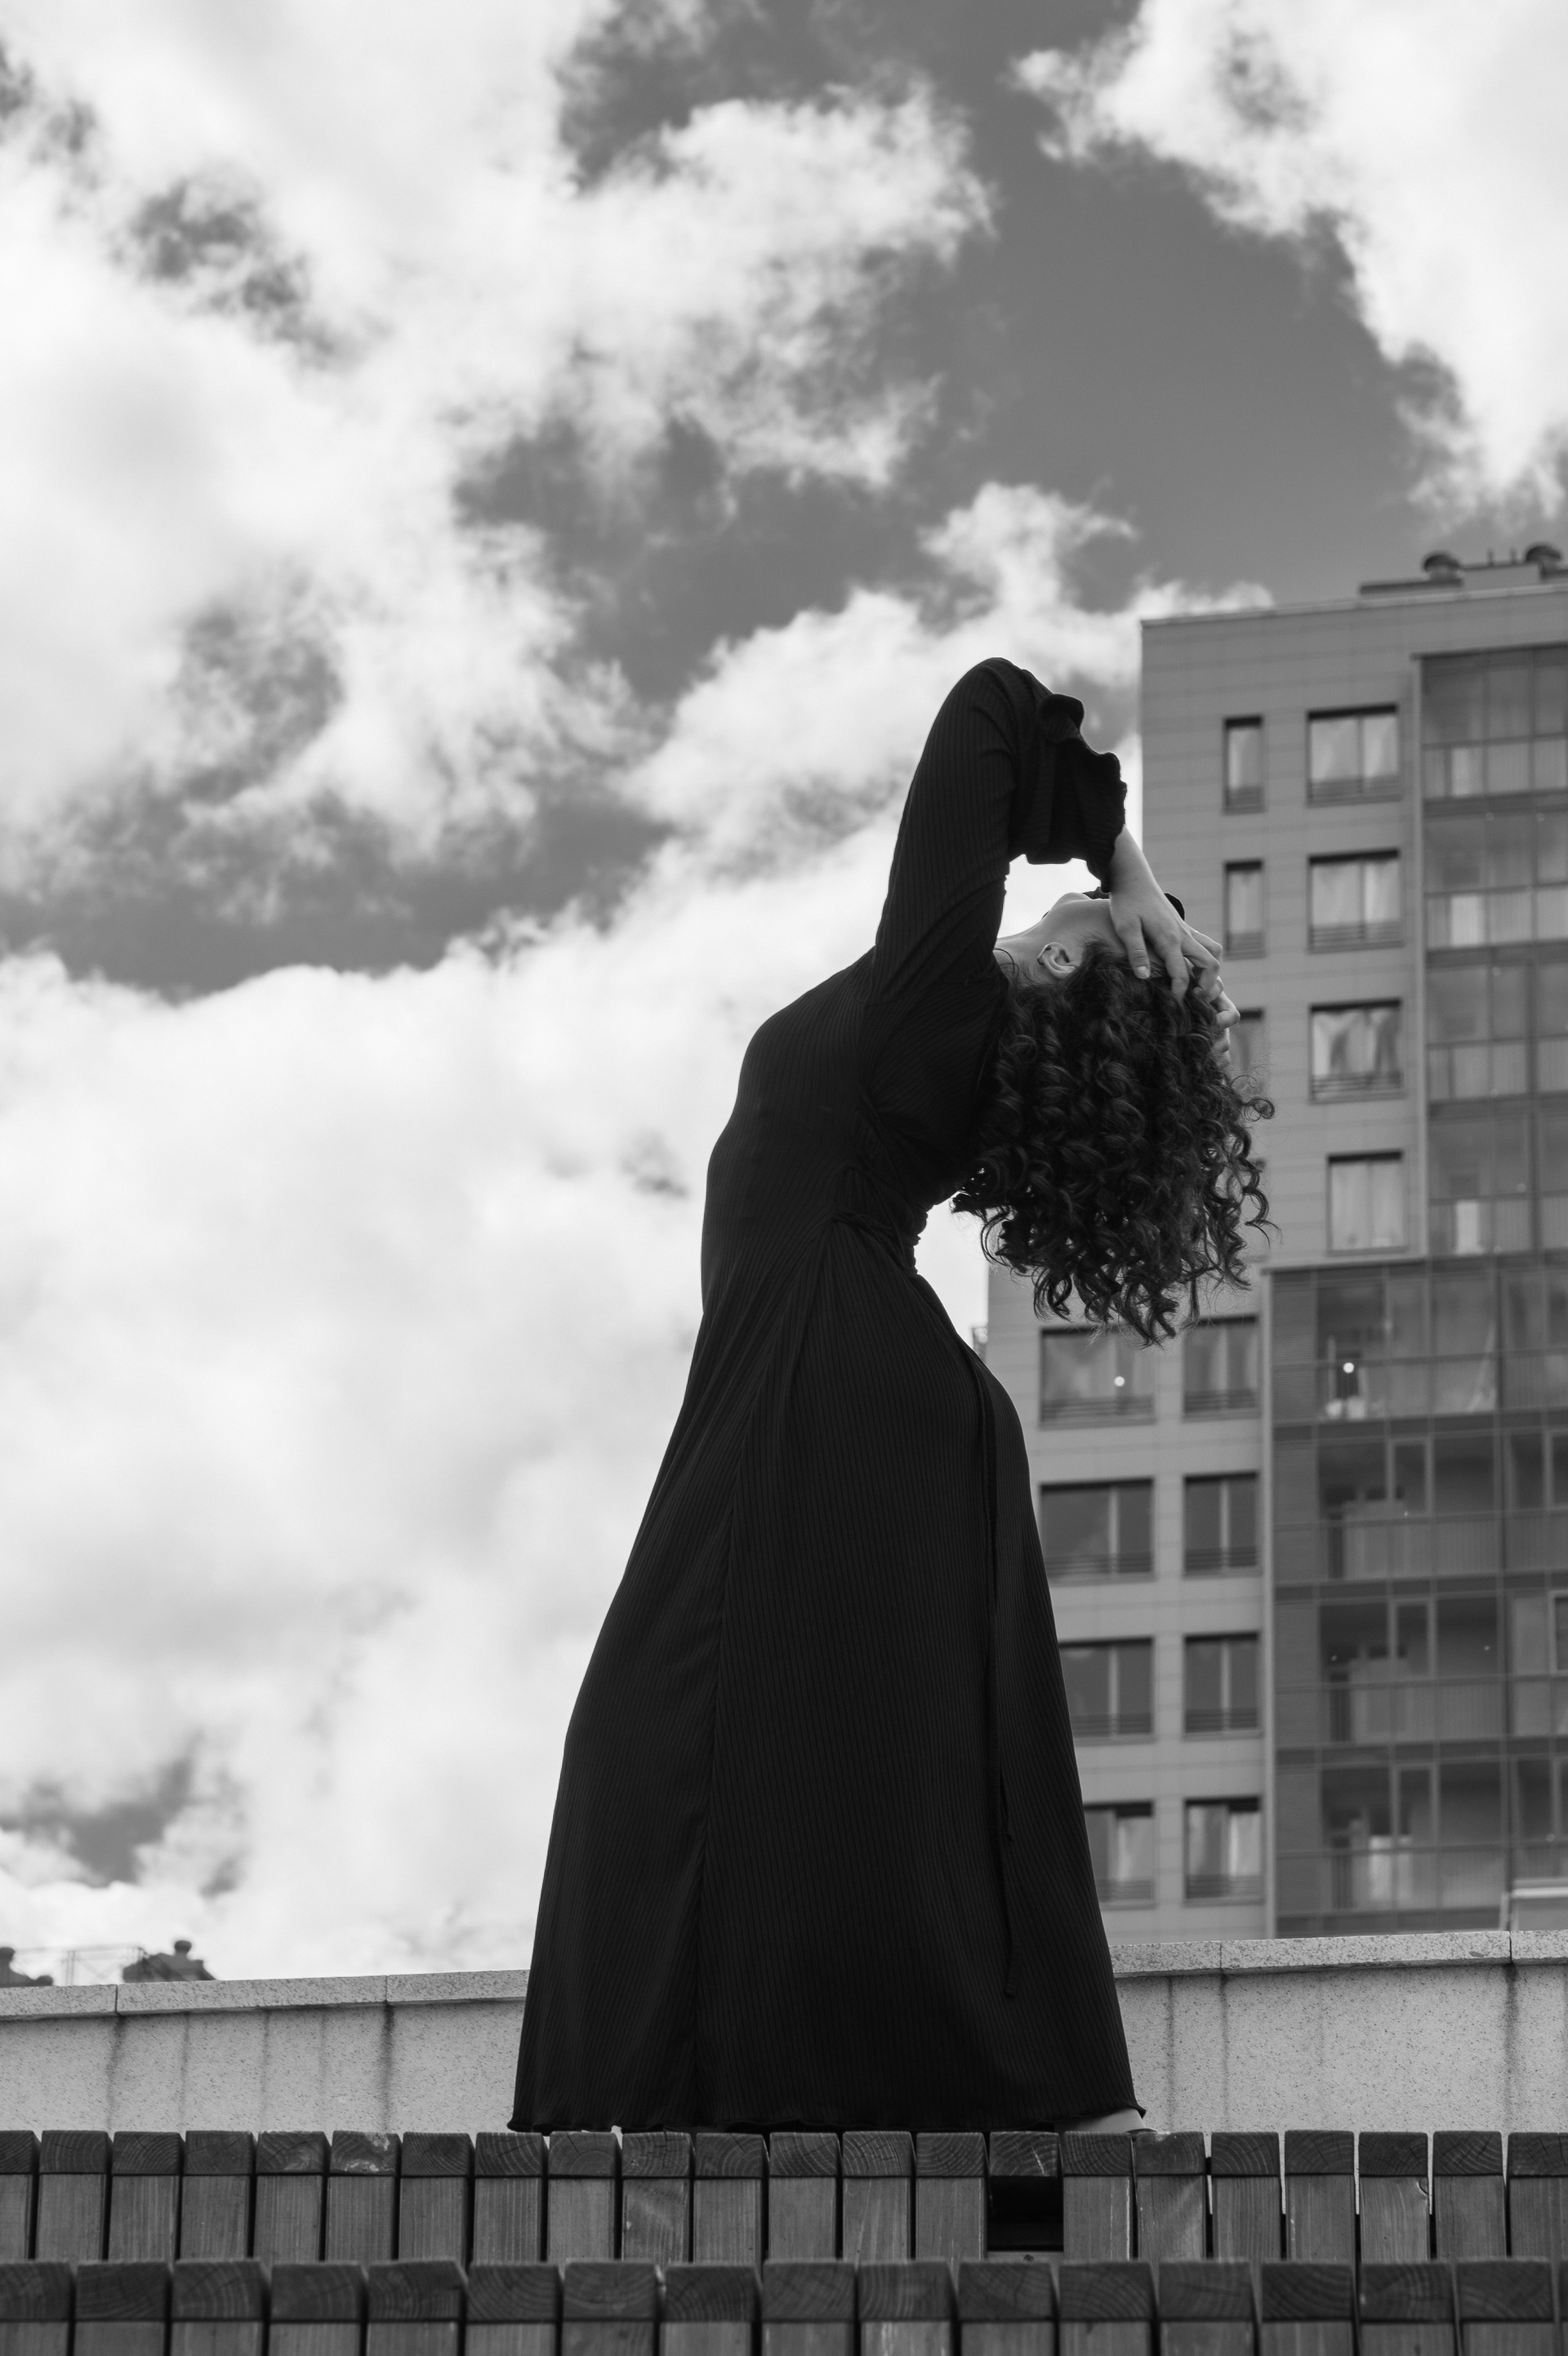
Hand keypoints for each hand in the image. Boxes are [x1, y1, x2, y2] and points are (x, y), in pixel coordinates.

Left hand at [1106, 832, 1220, 1001]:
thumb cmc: (1127, 902)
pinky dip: (1206, 959)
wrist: (1134, 878)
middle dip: (1207, 985)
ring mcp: (1187, 931)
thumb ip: (1136, 952)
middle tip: (1193, 999)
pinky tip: (1192, 968)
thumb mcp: (1125, 927)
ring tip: (1197, 986)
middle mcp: (1184, 935)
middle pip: (1211, 964)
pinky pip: (1206, 944)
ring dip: (1211, 971)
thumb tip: (1145, 977)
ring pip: (1213, 953)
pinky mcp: (1184, 927)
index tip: (1173, 1007)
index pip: (1182, 973)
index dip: (1180, 993)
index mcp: (1170, 939)